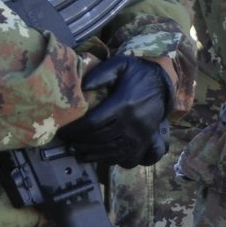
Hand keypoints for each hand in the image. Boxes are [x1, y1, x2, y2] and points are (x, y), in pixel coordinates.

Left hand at [58, 56, 172, 167]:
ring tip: (79, 153)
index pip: (93, 123)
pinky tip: (100, 157)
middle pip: (100, 139)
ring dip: (93, 155)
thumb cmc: (137, 74)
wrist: (162, 83)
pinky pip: (128, 158)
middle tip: (68, 144)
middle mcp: (132, 122)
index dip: (75, 131)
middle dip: (81, 143)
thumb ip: (101, 73)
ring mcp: (140, 135)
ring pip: (112, 152)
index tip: (62, 132)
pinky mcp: (145, 142)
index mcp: (123, 104)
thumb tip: (83, 87)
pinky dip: (112, 161)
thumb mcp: (120, 65)